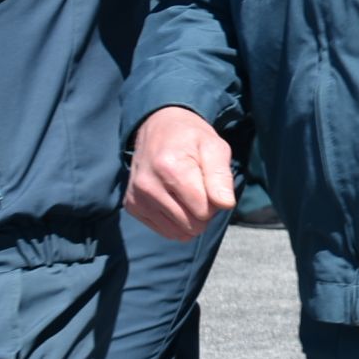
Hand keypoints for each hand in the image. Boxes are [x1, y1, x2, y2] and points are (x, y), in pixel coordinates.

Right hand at [125, 106, 236, 239]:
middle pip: (191, 224)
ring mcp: (137, 198)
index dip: (215, 201)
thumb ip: (221, 176)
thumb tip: (226, 204)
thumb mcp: (214, 147)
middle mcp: (148, 186)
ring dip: (189, 218)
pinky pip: (164, 231)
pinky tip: (174, 199)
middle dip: (203, 211)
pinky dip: (175, 221)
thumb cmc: (191, 138)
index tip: (211, 183)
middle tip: (201, 187)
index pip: (203, 210)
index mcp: (171, 168)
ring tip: (187, 193)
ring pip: (178, 232)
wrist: (158, 126)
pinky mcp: (132, 206)